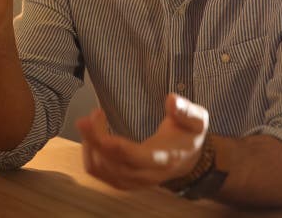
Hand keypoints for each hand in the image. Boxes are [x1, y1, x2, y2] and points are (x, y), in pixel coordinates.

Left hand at [76, 94, 208, 189]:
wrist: (188, 158)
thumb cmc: (189, 135)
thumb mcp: (196, 119)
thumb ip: (185, 110)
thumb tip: (171, 99)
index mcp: (165, 158)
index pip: (138, 157)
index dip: (117, 147)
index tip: (101, 132)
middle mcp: (148, 175)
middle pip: (115, 164)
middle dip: (95, 142)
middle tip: (86, 118)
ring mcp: (135, 181)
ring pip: (104, 171)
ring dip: (90, 147)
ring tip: (89, 122)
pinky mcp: (125, 182)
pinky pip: (100, 175)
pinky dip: (90, 156)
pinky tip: (90, 137)